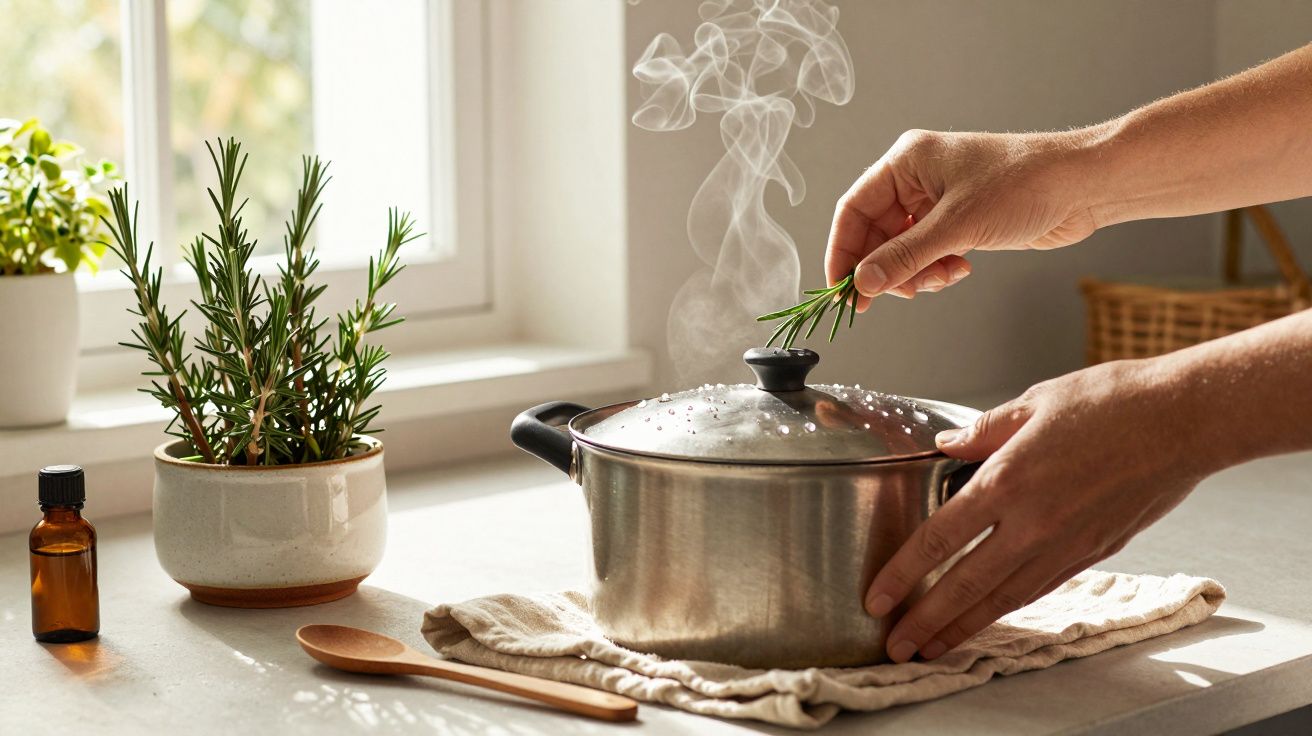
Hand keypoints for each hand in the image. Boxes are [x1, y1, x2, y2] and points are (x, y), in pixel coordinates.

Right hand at [825, 128, 1099, 310]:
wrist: (1084, 186)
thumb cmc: (1025, 185)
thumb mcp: (957, 225)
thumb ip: (905, 256)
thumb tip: (863, 283)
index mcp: (907, 161)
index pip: (854, 209)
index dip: (843, 252)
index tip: (842, 290)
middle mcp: (917, 178)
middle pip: (876, 233)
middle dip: (886, 268)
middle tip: (892, 297)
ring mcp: (939, 199)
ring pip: (903, 248)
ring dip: (915, 272)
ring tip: (942, 278)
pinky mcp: (960, 219)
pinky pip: (929, 252)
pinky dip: (936, 269)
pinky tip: (960, 270)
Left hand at [864, 358, 1212, 662]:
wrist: (1184, 421)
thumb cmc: (1113, 402)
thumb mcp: (1033, 401)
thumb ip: (983, 431)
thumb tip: (946, 446)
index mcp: (1008, 481)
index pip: (939, 539)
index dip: (902, 573)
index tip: (878, 597)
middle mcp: (1033, 523)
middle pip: (965, 585)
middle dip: (925, 620)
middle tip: (896, 645)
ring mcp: (1067, 544)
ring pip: (1004, 598)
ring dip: (965, 626)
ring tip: (935, 647)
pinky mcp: (1096, 552)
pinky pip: (1042, 587)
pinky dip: (1010, 607)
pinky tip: (992, 616)